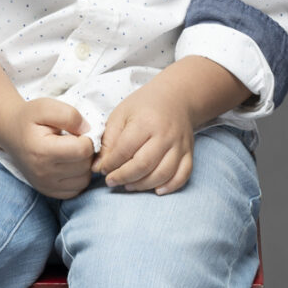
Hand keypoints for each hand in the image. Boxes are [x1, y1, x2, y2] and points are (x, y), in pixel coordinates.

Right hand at [2, 98, 95, 197]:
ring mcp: (45, 185)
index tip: (77, 132)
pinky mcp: (48, 192)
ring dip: (84, 165)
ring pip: (84, 180)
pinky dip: (78, 177)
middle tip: (75, 141)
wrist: (10, 133)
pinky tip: (69, 164)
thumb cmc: (29, 119)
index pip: (83, 150)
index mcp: (43, 151)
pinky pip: (76, 190)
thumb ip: (69, 115)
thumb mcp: (46, 106)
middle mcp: (43, 173)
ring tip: (72, 152)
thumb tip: (88, 130)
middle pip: (85, 166)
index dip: (87, 138)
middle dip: (86, 151)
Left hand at [93, 78, 194, 193]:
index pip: (125, 150)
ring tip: (128, 185)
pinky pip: (182, 175)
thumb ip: (109, 140)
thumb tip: (98, 166)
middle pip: (144, 165)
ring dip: (143, 185)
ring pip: (163, 174)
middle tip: (111, 181)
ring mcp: (179, 145)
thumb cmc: (144, 106)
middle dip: (124, 177)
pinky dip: (170, 186)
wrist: (177, 98)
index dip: (110, 164)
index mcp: (145, 122)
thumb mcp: (121, 115)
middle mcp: (165, 135)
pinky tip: (156, 190)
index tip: (103, 169)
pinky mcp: (189, 153)